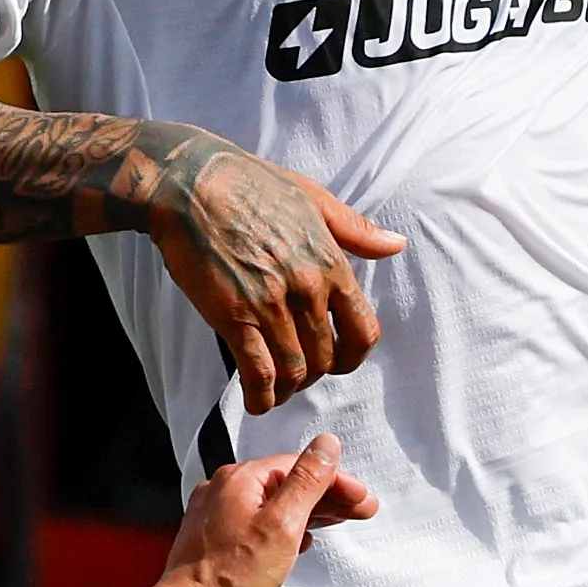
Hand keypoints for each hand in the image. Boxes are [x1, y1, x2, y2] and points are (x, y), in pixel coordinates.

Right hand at [143, 143, 402, 413]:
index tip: (339, 362)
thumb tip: (396, 245)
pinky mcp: (233, 317)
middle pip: (326, 357)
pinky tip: (257, 401)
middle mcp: (306, 288)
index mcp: (329, 263)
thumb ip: (355, 230)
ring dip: (288, 389)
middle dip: (315, 374)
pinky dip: (261, 395)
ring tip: (277, 390)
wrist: (191, 185)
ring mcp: (270, 305)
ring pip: (294, 370)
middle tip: (298, 375)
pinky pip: (258, 371)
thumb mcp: (313, 198)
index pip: (363, 330)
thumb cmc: (250, 185)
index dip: (354, 356)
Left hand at [157, 432, 374, 586]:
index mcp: (240, 479)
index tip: (360, 498)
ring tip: (335, 522)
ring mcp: (215, 513)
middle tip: (358, 511)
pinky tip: (298, 540)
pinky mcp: (213, 537)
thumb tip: (326, 445)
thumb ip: (307, 481)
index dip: (335, 481)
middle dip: (326, 497)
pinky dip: (283, 527)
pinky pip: (256, 521)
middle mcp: (224, 489)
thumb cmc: (231, 576)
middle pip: (286, 483)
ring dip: (307, 512)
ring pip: (271, 503)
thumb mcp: (283, 525)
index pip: (298, 466)